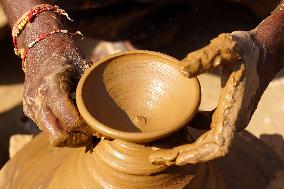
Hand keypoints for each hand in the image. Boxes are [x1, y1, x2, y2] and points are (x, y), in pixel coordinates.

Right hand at [23, 48, 93, 146]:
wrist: (41, 46)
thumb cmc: (68, 54)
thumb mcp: (84, 67)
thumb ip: (92, 92)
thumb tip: (110, 116)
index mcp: (52, 86)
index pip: (71, 121)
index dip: (89, 130)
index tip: (102, 129)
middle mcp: (38, 99)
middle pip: (58, 137)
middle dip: (78, 140)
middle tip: (94, 134)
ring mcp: (31, 106)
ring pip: (52, 136)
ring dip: (71, 137)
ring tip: (86, 129)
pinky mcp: (30, 110)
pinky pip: (48, 128)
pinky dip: (63, 130)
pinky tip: (75, 121)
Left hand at [149, 29, 277, 164]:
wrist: (264, 50)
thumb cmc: (246, 49)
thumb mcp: (225, 48)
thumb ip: (204, 58)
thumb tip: (180, 70)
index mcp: (233, 111)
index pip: (218, 145)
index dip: (198, 155)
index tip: (176, 159)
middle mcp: (233, 119)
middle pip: (208, 148)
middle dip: (183, 154)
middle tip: (156, 156)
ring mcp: (230, 117)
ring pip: (207, 141)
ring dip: (186, 146)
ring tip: (161, 146)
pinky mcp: (227, 112)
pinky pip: (207, 129)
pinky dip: (192, 132)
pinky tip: (177, 126)